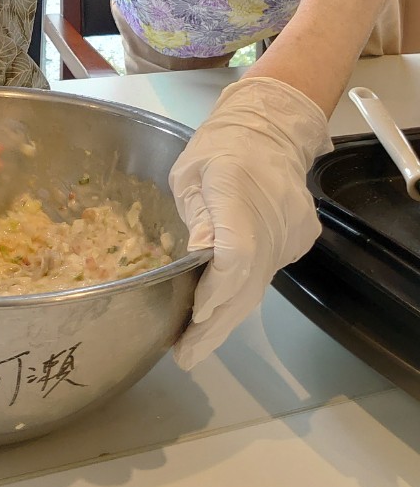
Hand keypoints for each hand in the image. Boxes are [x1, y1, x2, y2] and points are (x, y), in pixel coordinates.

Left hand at [170, 77, 332, 368]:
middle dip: (214, 324)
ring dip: (226, 317)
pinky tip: (218, 314)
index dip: (217, 288)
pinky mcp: (300, 238)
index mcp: (236, 189)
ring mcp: (291, 230)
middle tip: (186, 356)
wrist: (271, 130)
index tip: (195, 313)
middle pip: (248, 282)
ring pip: (258, 284)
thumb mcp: (190, 174)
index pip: (236, 252)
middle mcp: (272, 216)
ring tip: (195, 346)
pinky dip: (243, 294)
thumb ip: (196, 216)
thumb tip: (196, 261)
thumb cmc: (218, 147)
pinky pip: (268, 272)